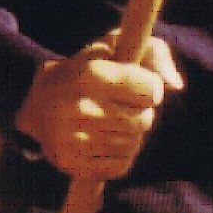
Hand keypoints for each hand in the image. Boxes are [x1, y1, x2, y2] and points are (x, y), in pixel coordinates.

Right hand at [15, 34, 183, 180]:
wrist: (38, 104)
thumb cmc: (88, 70)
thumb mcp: (116, 47)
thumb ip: (154, 54)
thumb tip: (174, 85)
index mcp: (90, 74)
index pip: (151, 91)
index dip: (150, 88)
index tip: (138, 86)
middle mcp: (78, 107)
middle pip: (144, 120)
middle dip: (141, 113)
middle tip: (122, 106)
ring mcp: (71, 139)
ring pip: (133, 144)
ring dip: (131, 135)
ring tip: (110, 122)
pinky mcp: (70, 164)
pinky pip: (121, 165)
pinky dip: (120, 155)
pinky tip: (103, 141)